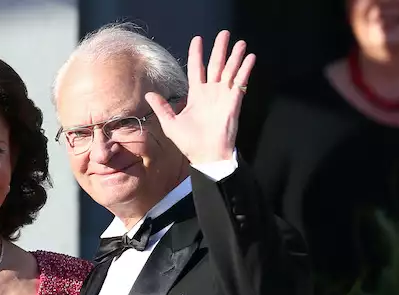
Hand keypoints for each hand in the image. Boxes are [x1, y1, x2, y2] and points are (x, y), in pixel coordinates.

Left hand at [147, 31, 253, 163]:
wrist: (207, 156)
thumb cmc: (189, 142)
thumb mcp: (171, 124)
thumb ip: (162, 108)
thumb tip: (149, 94)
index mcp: (196, 95)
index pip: (197, 68)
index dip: (197, 54)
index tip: (198, 39)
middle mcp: (211, 92)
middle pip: (216, 64)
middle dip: (220, 49)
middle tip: (224, 33)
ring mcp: (223, 96)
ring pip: (230, 70)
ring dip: (235, 56)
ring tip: (240, 42)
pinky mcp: (234, 102)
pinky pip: (240, 82)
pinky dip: (245, 70)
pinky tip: (250, 58)